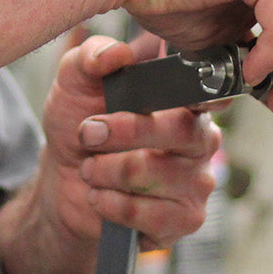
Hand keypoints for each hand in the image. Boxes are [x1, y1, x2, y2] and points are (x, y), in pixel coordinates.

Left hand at [33, 35, 221, 249]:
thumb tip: (116, 53)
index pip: (206, 92)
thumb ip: (91, 57)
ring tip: (90, 169)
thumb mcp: (75, 84)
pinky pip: (153, 215)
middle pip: (177, 129)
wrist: (65, 182)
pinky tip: (100, 197)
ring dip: (106, 171)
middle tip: (88, 134)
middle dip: (122, 131)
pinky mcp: (184, 220)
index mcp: (186, 102)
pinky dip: (113, 205)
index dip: (194, 91)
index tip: (167, 92)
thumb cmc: (81, 126)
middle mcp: (201, 140)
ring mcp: (198, 183)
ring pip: (153, 173)